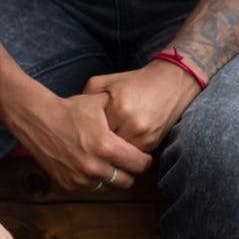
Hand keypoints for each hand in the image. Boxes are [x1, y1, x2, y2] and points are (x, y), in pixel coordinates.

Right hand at [8, 93, 151, 191]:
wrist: (38, 119)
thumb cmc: (70, 109)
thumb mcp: (100, 104)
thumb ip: (122, 115)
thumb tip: (142, 120)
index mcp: (106, 147)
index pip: (139, 164)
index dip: (144, 160)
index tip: (142, 155)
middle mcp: (94, 167)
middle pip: (128, 181)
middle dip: (130, 171)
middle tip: (127, 161)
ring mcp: (80, 178)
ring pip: (110, 187)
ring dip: (113, 177)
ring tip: (110, 164)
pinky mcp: (68, 184)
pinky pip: (92, 189)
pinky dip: (96, 180)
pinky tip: (93, 166)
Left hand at [85, 62, 200, 152]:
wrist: (170, 83)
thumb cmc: (131, 82)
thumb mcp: (103, 83)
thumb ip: (85, 98)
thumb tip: (69, 118)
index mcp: (118, 108)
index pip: (93, 132)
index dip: (82, 135)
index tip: (75, 135)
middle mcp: (133, 125)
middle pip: (105, 148)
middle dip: (94, 149)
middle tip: (83, 147)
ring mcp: (146, 136)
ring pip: (119, 156)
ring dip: (108, 154)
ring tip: (96, 148)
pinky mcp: (154, 143)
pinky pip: (131, 156)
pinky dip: (122, 154)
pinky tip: (114, 147)